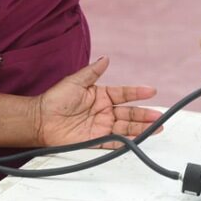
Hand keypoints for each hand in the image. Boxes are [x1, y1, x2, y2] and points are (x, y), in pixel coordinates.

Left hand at [35, 56, 161, 148]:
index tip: (151, 91)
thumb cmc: (55, 99)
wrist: (41, 119)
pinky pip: (116, 142)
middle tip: (159, 115)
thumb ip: (92, 71)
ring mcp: (102, 126)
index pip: (124, 94)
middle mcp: (104, 111)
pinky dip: (128, 141)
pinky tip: (140, 139)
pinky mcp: (97, 140)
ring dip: (142, 127)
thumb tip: (106, 58)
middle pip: (129, 113)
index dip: (138, 93)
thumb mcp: (75, 81)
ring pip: (127, 127)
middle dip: (145, 114)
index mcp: (100, 95)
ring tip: (157, 127)